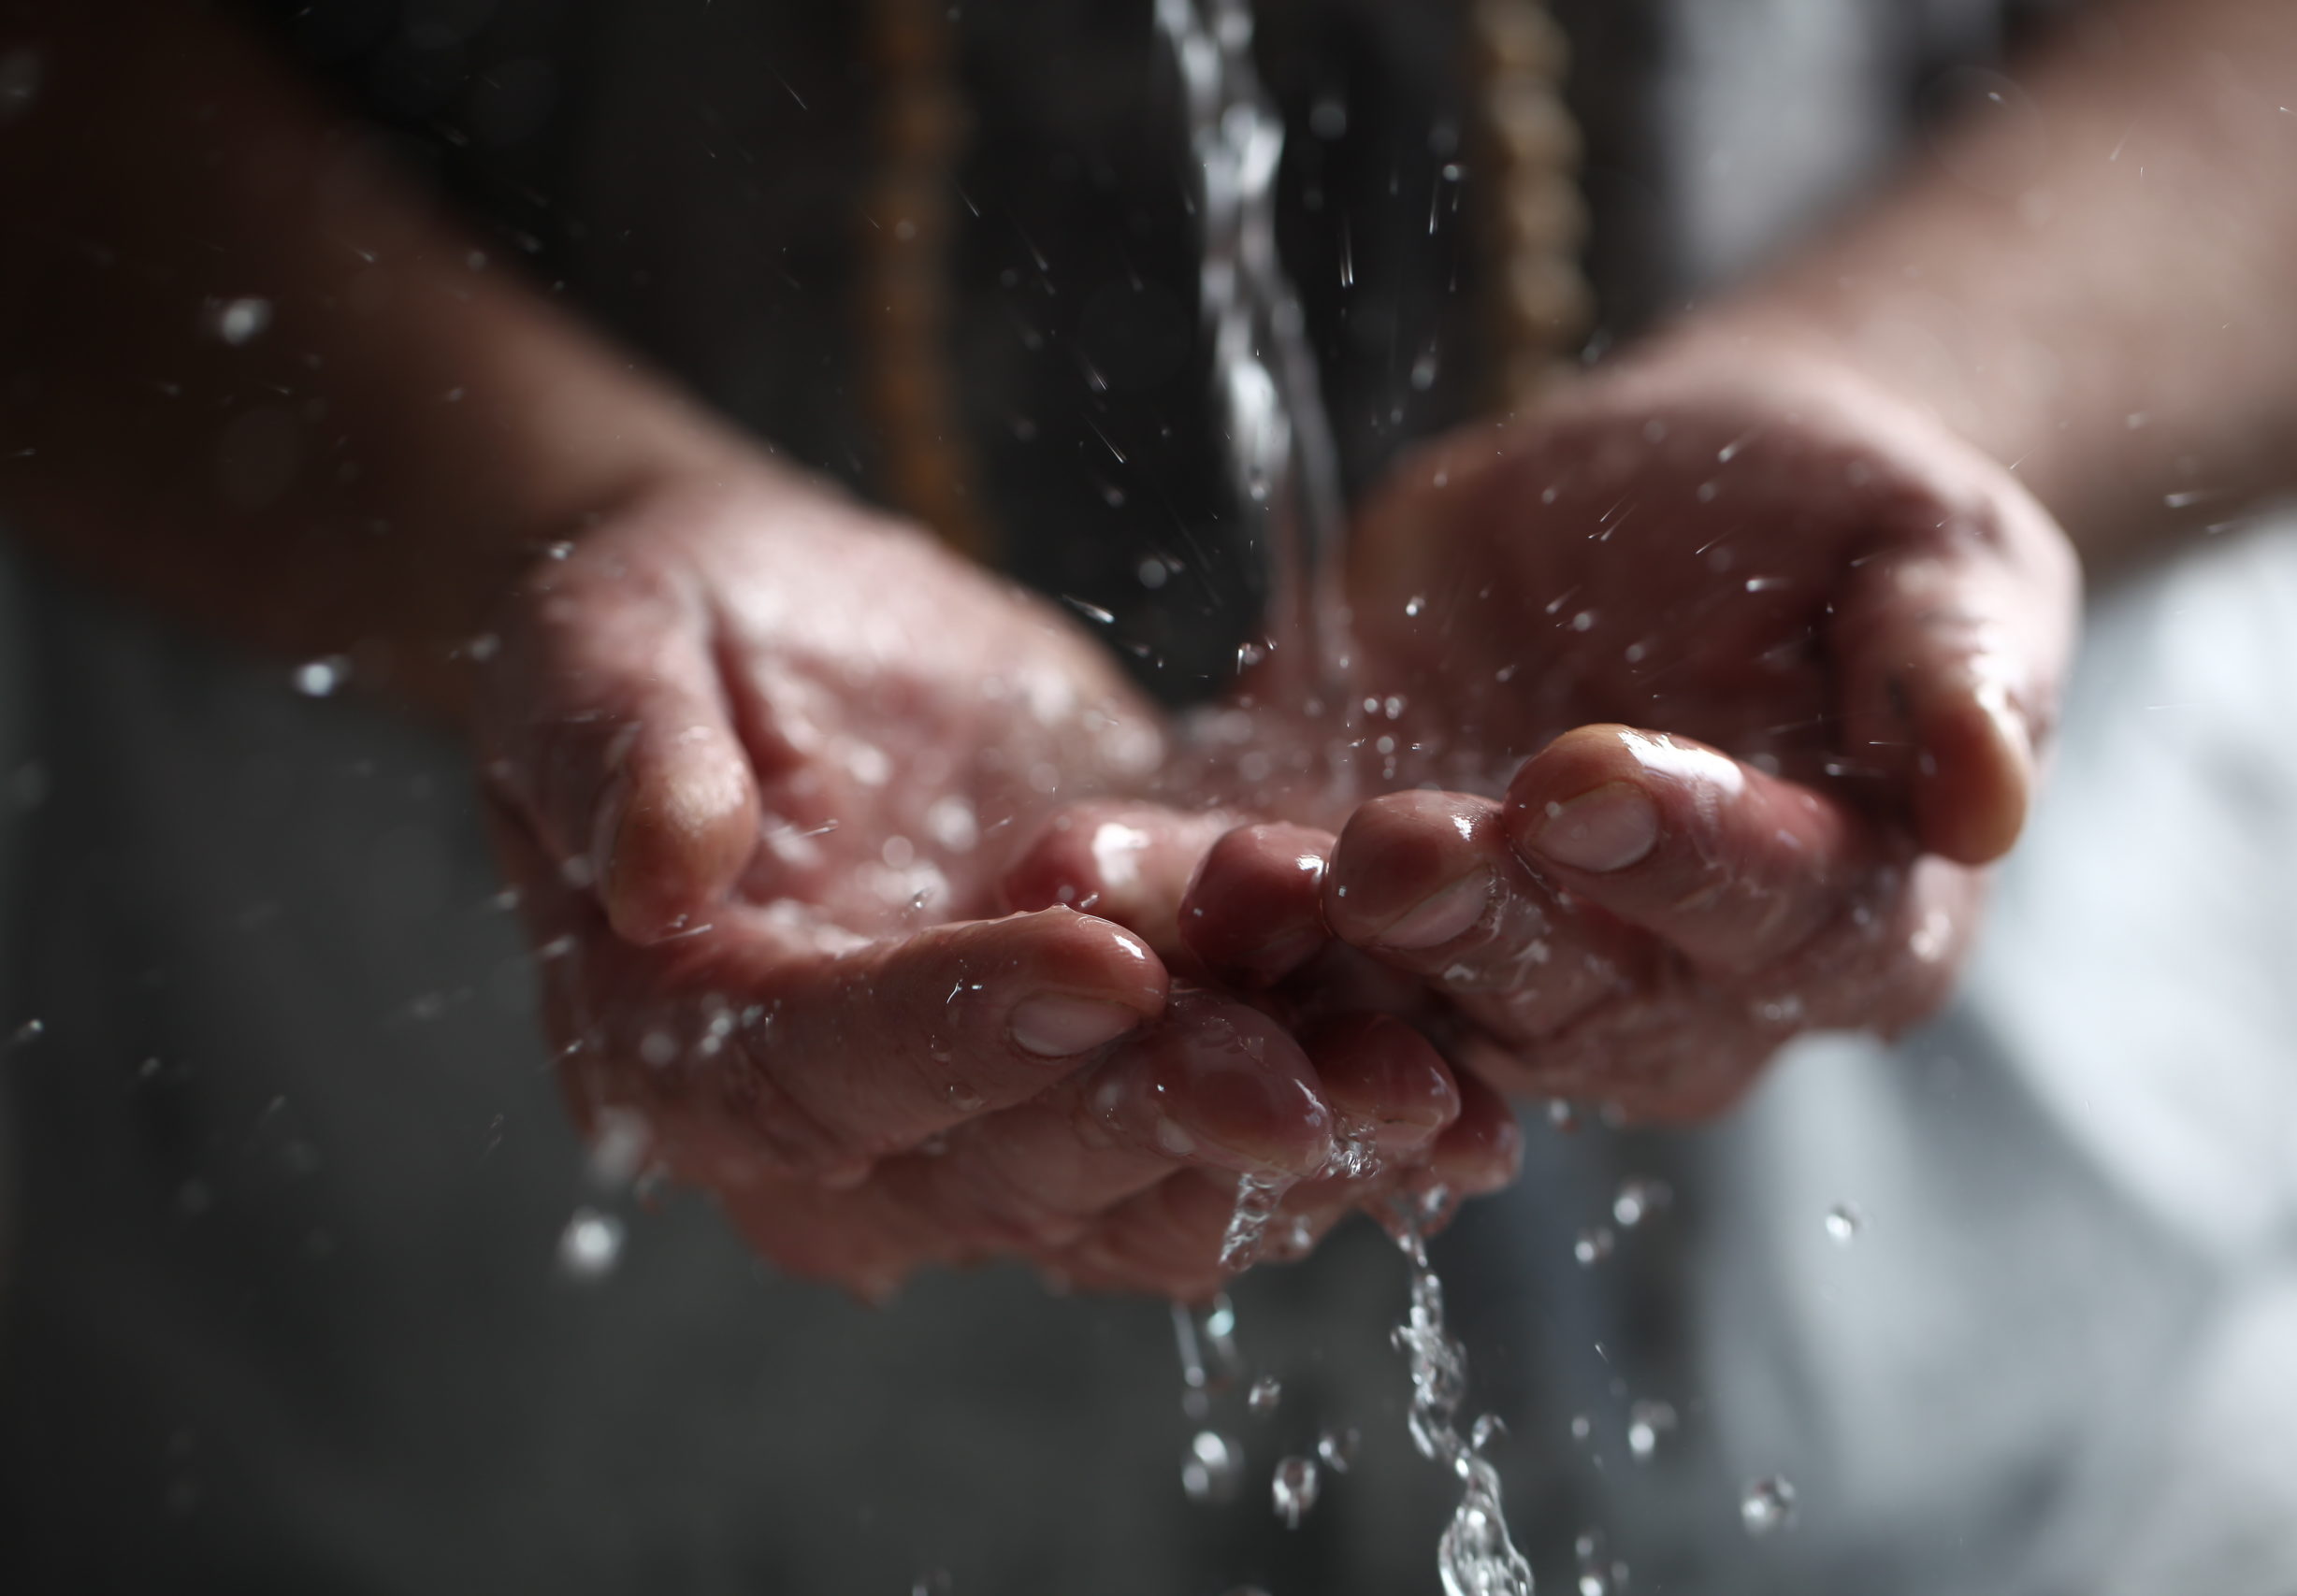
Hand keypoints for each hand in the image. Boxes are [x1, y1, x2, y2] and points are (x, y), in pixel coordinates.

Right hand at [472, 472, 1506, 1298]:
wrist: (759, 630)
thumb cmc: (654, 627)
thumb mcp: (591, 647)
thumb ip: (618, 752)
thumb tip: (659, 866)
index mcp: (691, 1051)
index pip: (829, 1070)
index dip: (963, 1025)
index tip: (1101, 963)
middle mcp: (845, 1134)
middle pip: (1012, 1163)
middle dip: (1170, 1117)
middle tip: (1310, 1079)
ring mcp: (983, 1116)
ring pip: (1144, 1187)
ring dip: (1291, 1144)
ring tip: (1430, 1096)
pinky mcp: (1101, 1066)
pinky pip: (1221, 1125)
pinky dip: (1339, 1116)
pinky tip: (1467, 1099)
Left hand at [1190, 330, 2081, 1119]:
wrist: (1672, 504)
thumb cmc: (1834, 522)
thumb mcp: (1935, 559)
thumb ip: (1955, 670)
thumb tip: (1993, 792)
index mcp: (1834, 923)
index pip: (1773, 920)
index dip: (1683, 856)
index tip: (1590, 773)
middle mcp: (1659, 993)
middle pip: (1564, 988)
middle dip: (1471, 920)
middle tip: (1392, 845)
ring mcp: (1486, 969)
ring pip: (1387, 994)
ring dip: (1287, 957)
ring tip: (1200, 887)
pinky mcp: (1342, 904)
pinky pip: (1254, 932)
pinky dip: (1164, 904)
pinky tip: (1070, 869)